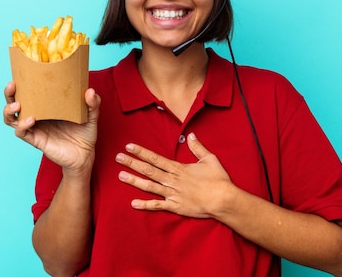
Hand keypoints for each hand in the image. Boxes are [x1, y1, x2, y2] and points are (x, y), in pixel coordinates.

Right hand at [3, 81, 100, 172]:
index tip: (22, 73)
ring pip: (12, 119)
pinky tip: (31, 119)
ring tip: (17, 105)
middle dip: (9, 94)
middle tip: (12, 85)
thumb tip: (90, 91)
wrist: (85, 155)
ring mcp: (35, 128)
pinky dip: (22, 126)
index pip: (29, 92)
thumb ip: (93, 103)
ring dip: (9, 110)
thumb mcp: (91, 115)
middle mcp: (37, 115)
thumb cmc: (85, 133)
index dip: (22, 83)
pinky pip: (22, 133)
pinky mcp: (36, 140)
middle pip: (14, 103)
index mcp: (47, 106)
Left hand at [115, 133, 231, 217]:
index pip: (155, 158)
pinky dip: (145, 205)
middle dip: (132, 163)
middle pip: (148, 170)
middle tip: (118, 157)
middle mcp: (172, 180)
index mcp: (179, 168)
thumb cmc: (218, 180)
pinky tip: (133, 203)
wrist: (223, 200)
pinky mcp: (175, 206)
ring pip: (149, 186)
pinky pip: (157, 206)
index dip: (141, 152)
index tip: (129, 146)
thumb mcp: (209, 159)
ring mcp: (172, 194)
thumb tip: (190, 135)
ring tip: (121, 175)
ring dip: (134, 180)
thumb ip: (198, 147)